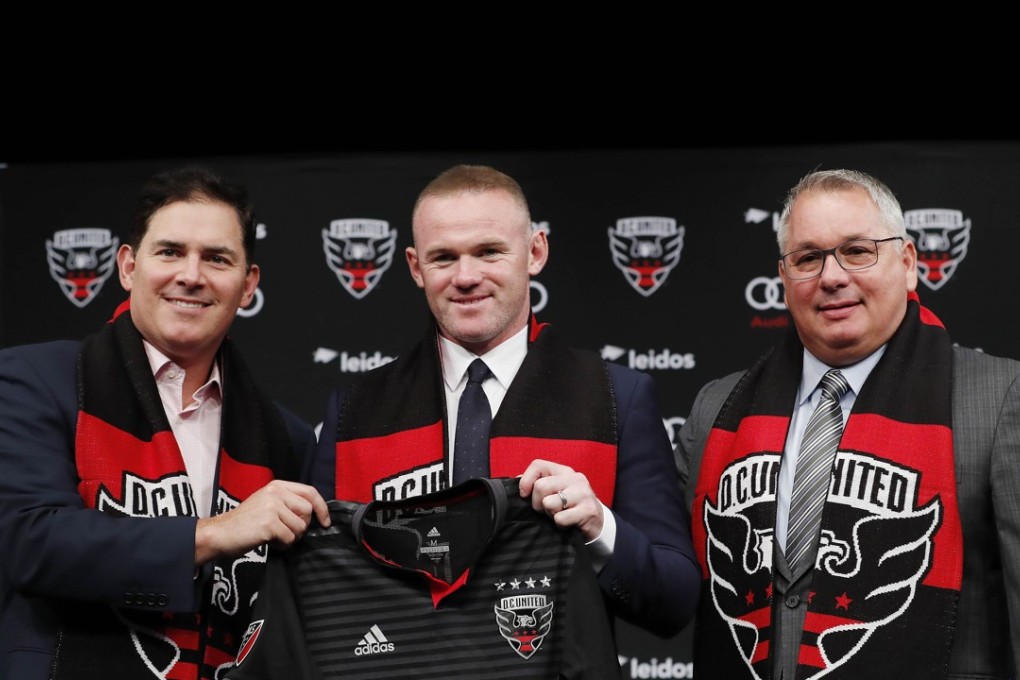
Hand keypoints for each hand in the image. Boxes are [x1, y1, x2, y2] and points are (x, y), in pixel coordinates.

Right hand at [194, 479, 329, 564]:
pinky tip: (269, 542)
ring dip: (290, 538)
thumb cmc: (244, 523)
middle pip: (308, 512)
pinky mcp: (269, 523)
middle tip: (286, 534)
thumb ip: (287, 503)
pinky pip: (289, 538)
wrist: (219, 533)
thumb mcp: (266, 504)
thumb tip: (313, 513)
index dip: (322, 508)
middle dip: (302, 527)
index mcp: (276, 486)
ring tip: (274, 538)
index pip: (310, 492)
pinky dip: (282, 545)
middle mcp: (275, 493)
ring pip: (300, 527)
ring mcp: (272, 507)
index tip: (325, 521)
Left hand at [518, 458, 603, 540]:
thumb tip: (517, 481)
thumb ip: (538, 483)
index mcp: (564, 471)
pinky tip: (567, 523)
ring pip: (549, 503)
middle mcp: (575, 479)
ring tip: (558, 515)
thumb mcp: (555, 491)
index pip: (538, 465)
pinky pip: (560, 518)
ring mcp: (583, 494)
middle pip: (540, 486)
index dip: (526, 480)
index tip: (524, 495)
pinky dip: (559, 525)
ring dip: (549, 514)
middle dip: (537, 503)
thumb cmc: (570, 507)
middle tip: (546, 510)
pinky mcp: (588, 510)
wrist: (597, 523)